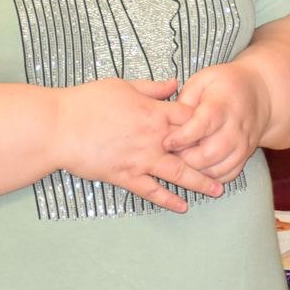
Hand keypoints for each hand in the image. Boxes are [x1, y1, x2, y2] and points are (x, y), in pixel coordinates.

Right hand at [53, 77, 219, 212]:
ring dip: (200, 183)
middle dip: (213, 157)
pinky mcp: (125, 176)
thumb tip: (176, 83)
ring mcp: (140, 159)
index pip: (191, 118)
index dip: (207, 123)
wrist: (58, 127)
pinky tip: (183, 206)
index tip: (220, 127)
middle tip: (232, 165)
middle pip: (193, 149)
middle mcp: (153, 138)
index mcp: (153, 112)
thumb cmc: (86, 102)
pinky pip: (152, 191)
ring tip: (218, 190)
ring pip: (178, 173)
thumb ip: (152, 87)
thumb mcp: (122, 85)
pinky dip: (169, 200)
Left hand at [165, 62, 271, 182]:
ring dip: (196, 171)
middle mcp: (235, 127)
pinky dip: (211, 177)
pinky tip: (198, 169)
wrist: (261, 94)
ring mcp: (243, 144)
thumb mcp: (203, 79)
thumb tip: (171, 123)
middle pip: (209, 153)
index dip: (183, 137)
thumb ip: (185, 99)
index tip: (166, 143)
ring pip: (217, 168)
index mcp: (222, 105)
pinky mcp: (245, 155)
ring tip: (182, 161)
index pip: (203, 125)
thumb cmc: (225, 84)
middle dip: (185, 158)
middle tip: (170, 154)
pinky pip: (228, 175)